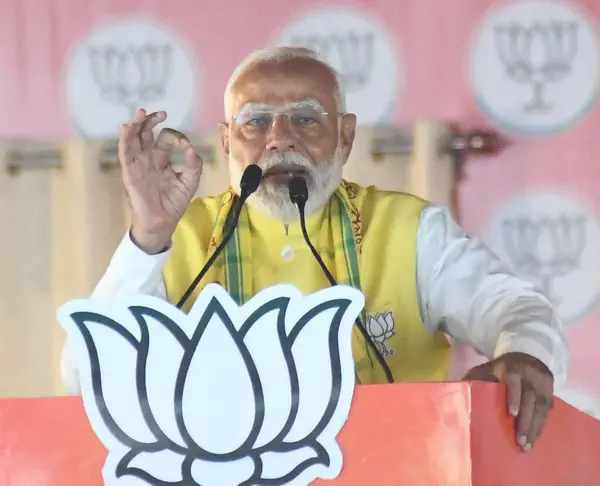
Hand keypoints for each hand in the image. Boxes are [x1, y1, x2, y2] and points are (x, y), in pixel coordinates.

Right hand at [119, 108, 201, 253]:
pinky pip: (125, 153)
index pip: (166, 138)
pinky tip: (126, 128)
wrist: (162, 221)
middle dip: (151, 121)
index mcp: (162, 158)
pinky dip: (124, 139)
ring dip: (135, 124)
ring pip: (133, 138)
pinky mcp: (130, 171)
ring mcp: (138, 163)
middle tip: (162, 113)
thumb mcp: (189, 182)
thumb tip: (191, 148)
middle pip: (145, 133)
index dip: (176, 137)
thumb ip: (193, 165)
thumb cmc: (174, 202)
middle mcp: (148, 157)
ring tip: (141, 112)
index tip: (185, 145)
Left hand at [463, 352, 553, 451]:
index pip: (514, 383)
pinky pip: (546, 410)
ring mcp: (541, 384)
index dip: (514, 397)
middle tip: (520, 441)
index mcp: (511, 369)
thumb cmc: (500, 367)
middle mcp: (528, 376)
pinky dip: (541, 425)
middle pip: (530, 399)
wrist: (527, 352)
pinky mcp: (550, 391)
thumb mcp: (486, 367)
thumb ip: (475, 377)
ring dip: (535, 428)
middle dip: (526, 422)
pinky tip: (536, 438)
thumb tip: (457, 391)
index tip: (512, 414)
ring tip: (527, 446)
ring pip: (540, 407)